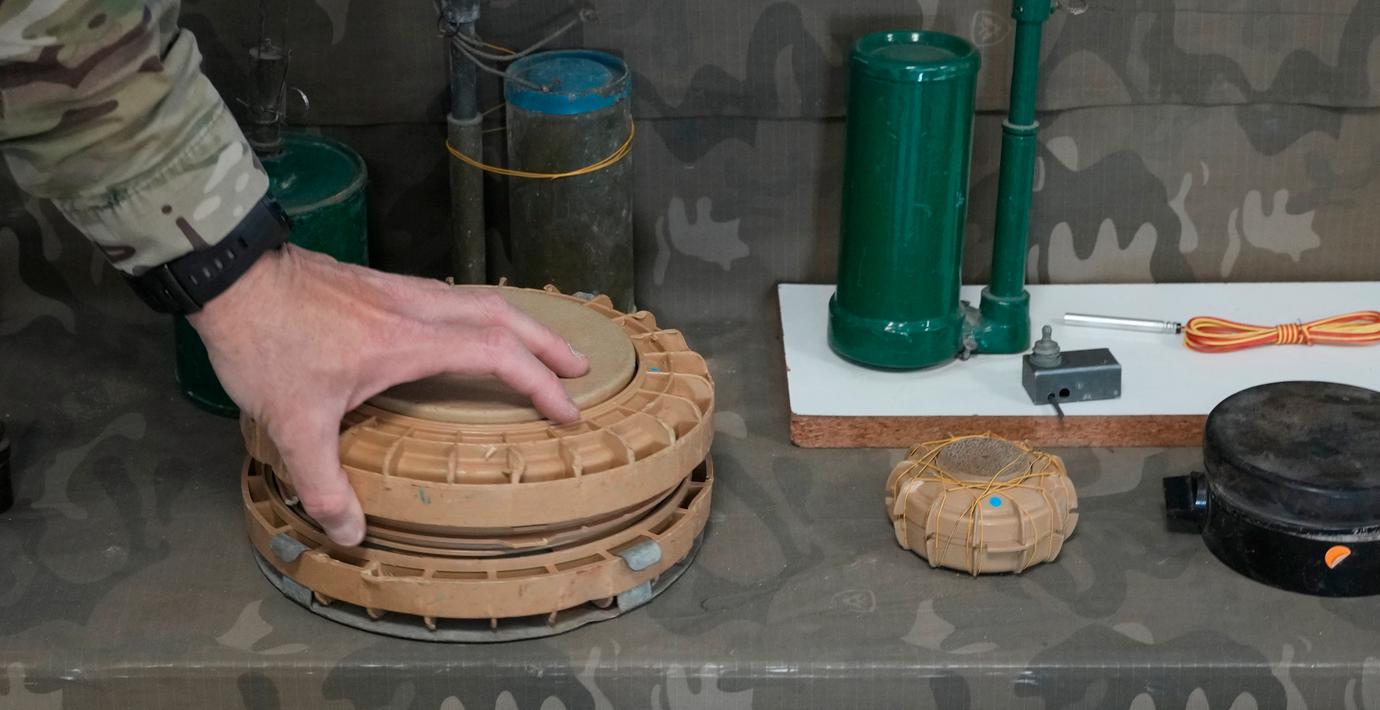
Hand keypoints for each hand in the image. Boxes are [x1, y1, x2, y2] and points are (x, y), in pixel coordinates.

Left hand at [188, 245, 588, 545]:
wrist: (230, 276)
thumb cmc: (266, 344)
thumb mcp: (291, 423)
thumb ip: (322, 481)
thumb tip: (351, 533)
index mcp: (409, 341)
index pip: (496, 354)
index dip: (538, 383)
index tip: (567, 410)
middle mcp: (415, 309)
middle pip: (504, 314)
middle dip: (548, 342)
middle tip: (580, 369)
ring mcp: (398, 291)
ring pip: (479, 297)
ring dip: (519, 322)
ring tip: (540, 346)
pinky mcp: (379, 284)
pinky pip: (452, 295)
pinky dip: (483, 313)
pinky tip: (471, 330)